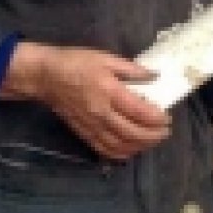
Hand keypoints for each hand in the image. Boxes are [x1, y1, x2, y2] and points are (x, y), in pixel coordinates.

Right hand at [0, 42, 170, 159]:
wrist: (45, 77)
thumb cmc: (77, 63)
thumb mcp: (107, 59)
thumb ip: (132, 70)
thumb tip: (155, 76)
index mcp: (110, 92)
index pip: (140, 113)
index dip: (157, 119)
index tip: (167, 118)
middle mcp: (102, 113)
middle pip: (133, 133)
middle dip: (153, 135)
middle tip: (165, 131)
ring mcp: (92, 126)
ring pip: (121, 145)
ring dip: (140, 146)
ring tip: (152, 140)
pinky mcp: (83, 133)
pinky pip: (104, 149)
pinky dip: (121, 153)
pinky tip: (131, 148)